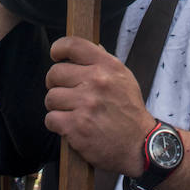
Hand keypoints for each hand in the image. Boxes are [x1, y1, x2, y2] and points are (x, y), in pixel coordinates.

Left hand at [44, 36, 154, 175]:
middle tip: (65, 91)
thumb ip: (103, 62)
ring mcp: (86, 104)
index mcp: (108, 66)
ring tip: (70, 111)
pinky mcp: (76, 126)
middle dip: (55, 83)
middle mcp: (96, 82)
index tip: (56, 54)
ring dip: (57, 106)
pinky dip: (56, 124)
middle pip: (55, 73)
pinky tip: (70, 125)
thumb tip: (85, 49)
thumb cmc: (129, 111)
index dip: (58, 48)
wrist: (138, 144)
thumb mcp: (124, 78)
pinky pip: (51, 118)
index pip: (73, 45)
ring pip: (51, 97)